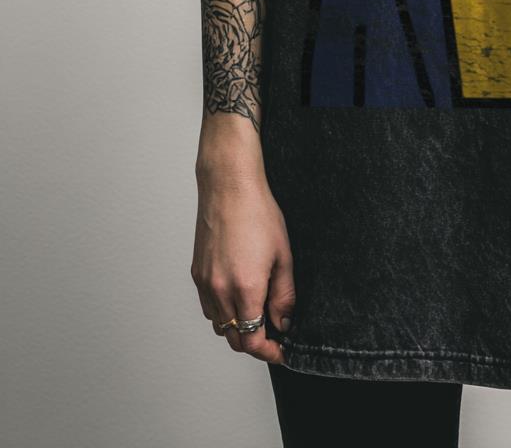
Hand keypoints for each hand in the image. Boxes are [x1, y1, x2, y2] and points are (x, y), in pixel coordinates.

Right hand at [191, 163, 295, 364]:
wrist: (229, 188)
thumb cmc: (258, 214)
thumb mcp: (283, 255)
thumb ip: (284, 295)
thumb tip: (284, 322)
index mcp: (245, 288)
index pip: (252, 340)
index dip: (268, 352)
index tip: (281, 351)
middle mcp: (220, 291)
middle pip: (234, 339)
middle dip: (255, 343)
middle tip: (274, 336)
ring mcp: (205, 284)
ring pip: (219, 325)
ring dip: (238, 328)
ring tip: (258, 314)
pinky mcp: (196, 274)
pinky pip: (208, 307)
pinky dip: (223, 313)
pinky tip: (238, 297)